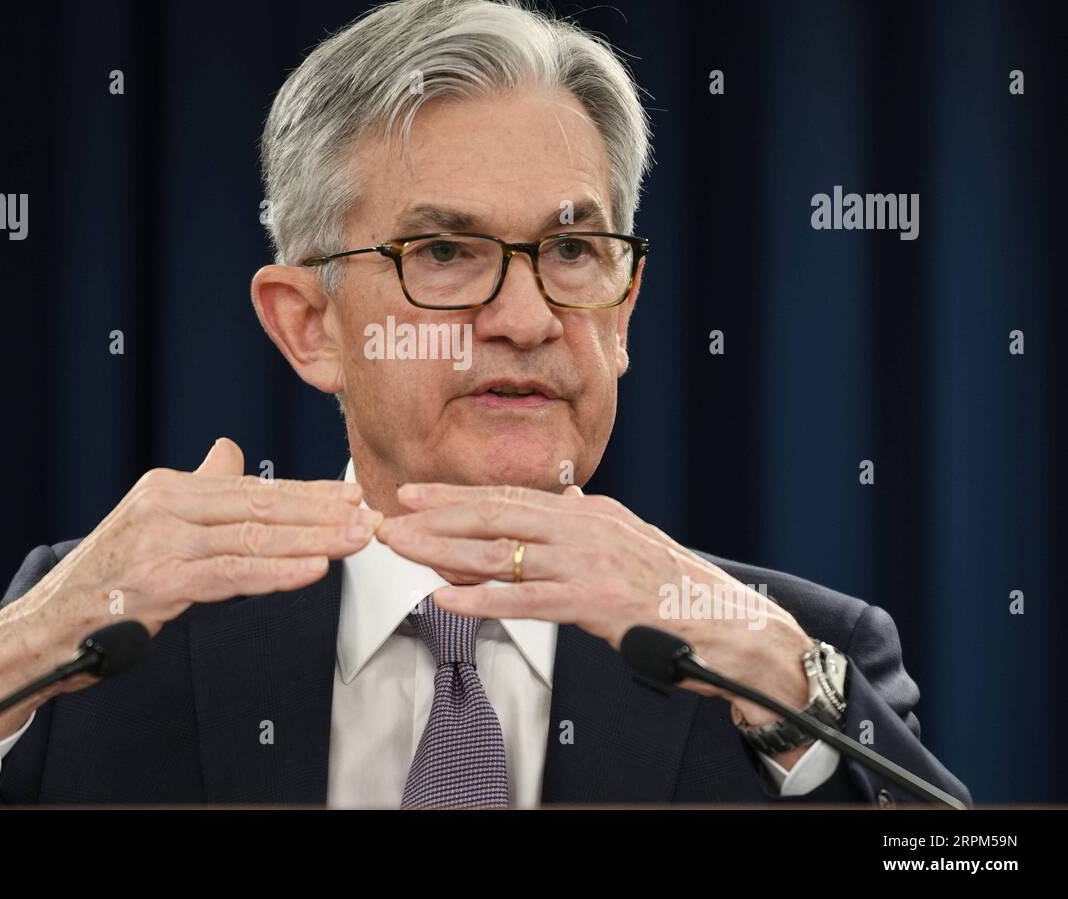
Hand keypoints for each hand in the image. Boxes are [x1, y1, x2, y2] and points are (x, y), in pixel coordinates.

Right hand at [0, 438, 380, 738]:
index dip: (305, 494)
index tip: (350, 497)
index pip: (250, 489)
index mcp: (166, 488)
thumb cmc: (105, 581)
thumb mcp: (150, 522)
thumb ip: (196, 488)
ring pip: (252, 539)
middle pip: (259, 508)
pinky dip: (277, 572)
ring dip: (312, 541)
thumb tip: (229, 451)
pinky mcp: (157, 584)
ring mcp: (158, 543)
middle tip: (368, 517)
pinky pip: (231, 575)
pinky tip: (314, 569)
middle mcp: (163, 506)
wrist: (43, 629)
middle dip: (320, 514)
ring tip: (356, 541)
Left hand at [375, 481, 816, 763]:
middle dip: (437, 514)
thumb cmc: (672, 588)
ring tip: (399, 548)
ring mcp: (590, 562)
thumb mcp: (628, 539)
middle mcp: (586, 526)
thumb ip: (589, 520)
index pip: (511, 499)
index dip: (457, 496)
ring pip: (503, 552)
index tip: (413, 493)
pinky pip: (527, 600)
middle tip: (388, 514)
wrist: (728, 623)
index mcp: (589, 511)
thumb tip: (564, 498)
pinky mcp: (596, 602)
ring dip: (443, 551)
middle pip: (497, 515)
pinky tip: (445, 600)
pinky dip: (482, 600)